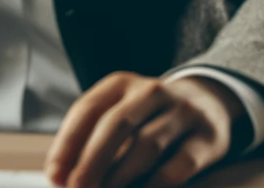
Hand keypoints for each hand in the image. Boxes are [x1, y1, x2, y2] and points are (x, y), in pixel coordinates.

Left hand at [46, 72, 241, 187]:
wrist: (209, 102)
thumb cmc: (148, 119)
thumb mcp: (120, 116)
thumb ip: (91, 142)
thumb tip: (62, 179)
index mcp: (122, 84)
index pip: (88, 109)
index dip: (67, 145)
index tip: (54, 176)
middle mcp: (153, 91)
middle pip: (117, 124)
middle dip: (91, 162)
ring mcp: (184, 112)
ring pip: (147, 145)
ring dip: (120, 177)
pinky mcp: (209, 138)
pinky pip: (179, 165)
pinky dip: (154, 185)